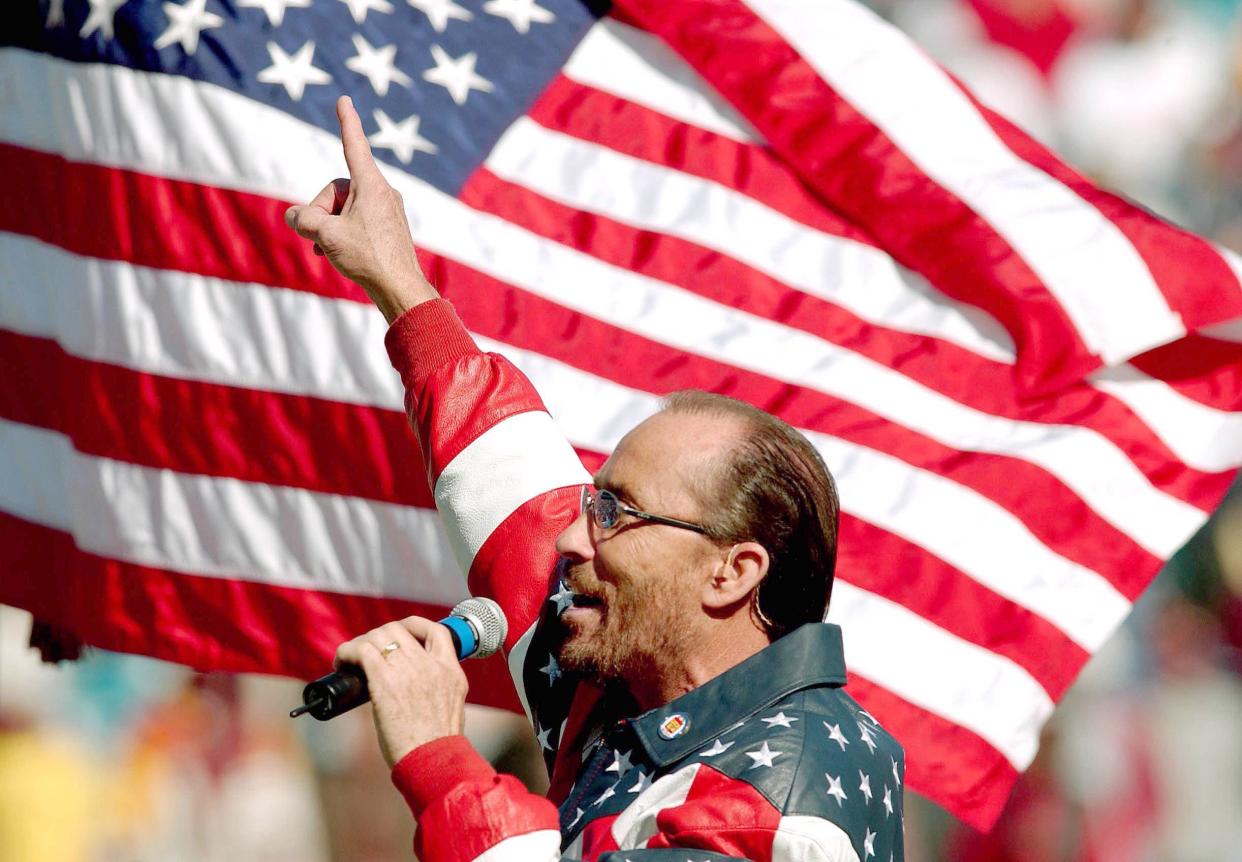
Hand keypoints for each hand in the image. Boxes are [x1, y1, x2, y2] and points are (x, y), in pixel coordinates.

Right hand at [284, 95, 437, 323]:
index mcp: (371, 185)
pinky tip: (338, 256)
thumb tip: (295, 216)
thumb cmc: (368, 259)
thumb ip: (303, 219)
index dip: (346, 123)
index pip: (354, 145)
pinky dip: (342, 235)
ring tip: (331, 251)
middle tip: (321, 238)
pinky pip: (356, 222)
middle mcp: (382, 193)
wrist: (401, 289)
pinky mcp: (388, 228)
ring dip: (330, 228)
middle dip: (321, 211)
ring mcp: (387, 211)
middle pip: (336, 190)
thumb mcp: (325, 235)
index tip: (344, 100)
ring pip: (344, 210)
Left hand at [334, 616, 468, 767]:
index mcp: (450, 671)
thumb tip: (412, 693)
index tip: (400, 636)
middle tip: (367, 654)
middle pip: (399, 629)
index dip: (415, 627)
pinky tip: (340, 663)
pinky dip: (346, 651)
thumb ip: (436, 692)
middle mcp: (431, 664)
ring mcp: (409, 670)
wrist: (433, 760)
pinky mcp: (385, 680)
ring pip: (378, 635)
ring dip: (361, 643)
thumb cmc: (436, 747)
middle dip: (379, 635)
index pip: (437, 631)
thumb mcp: (450, 709)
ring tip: (350, 660)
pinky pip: (361, 650)